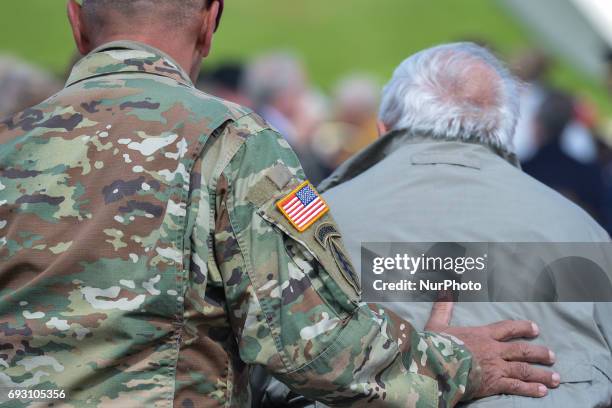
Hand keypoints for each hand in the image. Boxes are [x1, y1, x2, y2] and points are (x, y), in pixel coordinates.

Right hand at [425, 301, 559, 398]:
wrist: (435, 365)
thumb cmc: (435, 345)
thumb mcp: (437, 323)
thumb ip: (443, 308)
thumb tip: (444, 290)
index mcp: (482, 334)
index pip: (507, 328)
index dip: (523, 328)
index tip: (535, 329)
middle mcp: (493, 350)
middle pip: (522, 350)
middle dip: (539, 353)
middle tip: (552, 356)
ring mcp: (495, 367)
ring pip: (524, 369)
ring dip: (541, 373)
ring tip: (556, 377)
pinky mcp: (493, 383)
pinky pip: (516, 386)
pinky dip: (530, 389)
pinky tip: (542, 391)